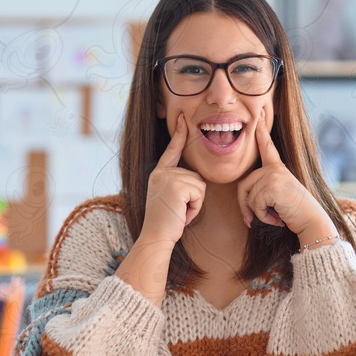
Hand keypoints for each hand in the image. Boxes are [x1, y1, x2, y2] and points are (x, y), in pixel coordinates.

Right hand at [140, 114, 205, 244]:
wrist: (155, 237)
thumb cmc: (165, 223)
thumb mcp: (168, 198)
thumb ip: (176, 184)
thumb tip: (195, 180)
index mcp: (158, 173)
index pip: (172, 150)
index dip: (179, 134)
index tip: (182, 117)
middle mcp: (162, 172)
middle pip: (195, 175)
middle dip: (194, 197)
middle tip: (178, 211)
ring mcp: (168, 178)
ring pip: (200, 185)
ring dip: (195, 204)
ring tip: (179, 213)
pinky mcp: (177, 186)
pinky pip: (200, 193)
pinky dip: (196, 208)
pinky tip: (182, 215)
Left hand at [236, 111, 336, 241]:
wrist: (311, 221)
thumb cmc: (294, 212)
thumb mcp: (278, 196)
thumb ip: (264, 189)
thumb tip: (245, 201)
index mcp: (278, 168)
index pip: (267, 147)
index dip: (262, 132)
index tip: (259, 116)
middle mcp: (275, 168)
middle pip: (244, 185)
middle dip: (245, 206)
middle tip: (253, 219)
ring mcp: (274, 175)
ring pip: (248, 197)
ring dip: (257, 214)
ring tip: (274, 217)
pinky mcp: (272, 185)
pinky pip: (255, 205)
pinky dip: (262, 217)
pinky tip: (277, 218)